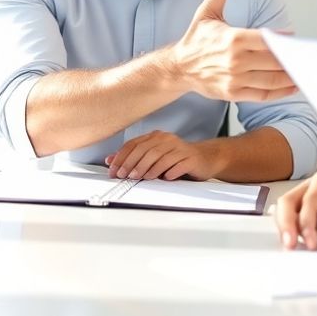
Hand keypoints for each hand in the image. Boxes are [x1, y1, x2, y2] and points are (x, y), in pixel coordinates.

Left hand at [105, 130, 224, 179]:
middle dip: (132, 163)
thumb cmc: (177, 159)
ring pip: (160, 157)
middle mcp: (167, 140)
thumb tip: (111, 160)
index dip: (122, 157)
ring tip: (140, 178)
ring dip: (148, 168)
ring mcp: (180, 148)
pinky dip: (169, 172)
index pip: (134, 144)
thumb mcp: (154, 156)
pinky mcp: (191, 159)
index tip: (114, 171)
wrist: (205, 158)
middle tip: (124, 176)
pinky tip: (164, 178)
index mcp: (156, 137)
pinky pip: (178, 165)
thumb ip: (134, 157)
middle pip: (146, 150)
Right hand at [166, 0, 299, 101]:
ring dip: (291, 77)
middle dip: (292, 59)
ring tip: (305, 72)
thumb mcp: (207, 13)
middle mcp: (236, 60)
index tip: (293, 39)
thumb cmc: (196, 40)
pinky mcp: (234, 93)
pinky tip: (292, 87)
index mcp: (233, 38)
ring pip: (272, 79)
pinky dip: (280, 92)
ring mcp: (235, 78)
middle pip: (274, 61)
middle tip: (308, 57)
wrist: (179, 68)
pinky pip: (263, 94)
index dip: (283, 40)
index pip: (267, 39)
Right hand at [275, 170, 316, 249]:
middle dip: (286, 223)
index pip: (308, 199)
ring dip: (284, 229)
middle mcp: (311, 189)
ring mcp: (306, 202)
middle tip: (290, 243)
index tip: (311, 239)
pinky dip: (289, 233)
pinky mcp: (306, 216)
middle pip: (287, 202)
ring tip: (291, 247)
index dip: (306, 219)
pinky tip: (294, 245)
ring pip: (284, 212)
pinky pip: (291, 223)